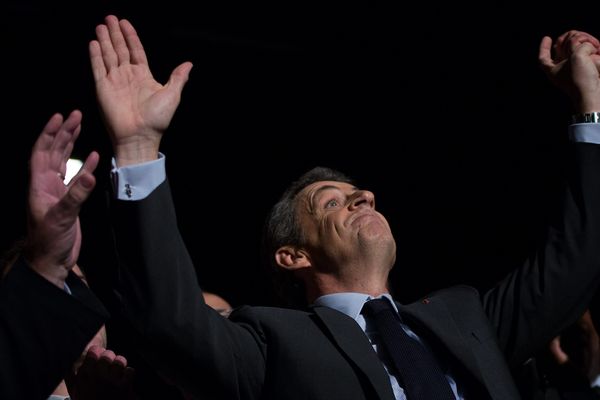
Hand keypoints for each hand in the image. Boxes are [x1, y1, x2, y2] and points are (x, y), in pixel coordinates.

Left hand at [25, 110, 98, 287]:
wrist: (51, 261)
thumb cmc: (48, 241)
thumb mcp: (61, 217)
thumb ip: (76, 196)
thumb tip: (89, 173)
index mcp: (39, 185)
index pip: (42, 152)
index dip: (49, 134)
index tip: (59, 117)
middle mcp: (46, 185)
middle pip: (53, 152)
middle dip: (63, 133)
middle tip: (75, 115)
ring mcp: (58, 192)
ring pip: (64, 161)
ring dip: (71, 144)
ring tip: (79, 127)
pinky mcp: (70, 201)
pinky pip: (77, 178)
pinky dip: (84, 166)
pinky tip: (92, 157)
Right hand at [66, 346, 137, 399]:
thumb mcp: (75, 392)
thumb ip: (71, 377)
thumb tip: (69, 362)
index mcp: (82, 379)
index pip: (90, 354)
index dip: (96, 351)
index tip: (98, 354)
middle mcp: (95, 379)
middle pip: (106, 355)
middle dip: (109, 355)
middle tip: (108, 361)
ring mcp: (110, 383)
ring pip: (119, 361)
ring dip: (119, 363)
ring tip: (117, 368)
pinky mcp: (123, 388)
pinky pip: (129, 371)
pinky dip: (129, 373)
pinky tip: (125, 378)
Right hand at [89, 15, 192, 165]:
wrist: (140, 135)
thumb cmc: (157, 119)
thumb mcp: (172, 95)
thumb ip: (178, 78)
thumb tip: (189, 64)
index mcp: (144, 76)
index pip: (136, 51)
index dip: (130, 36)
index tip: (125, 23)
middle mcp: (128, 76)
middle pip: (120, 49)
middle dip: (115, 34)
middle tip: (110, 18)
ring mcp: (115, 81)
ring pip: (108, 55)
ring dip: (104, 40)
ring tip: (101, 25)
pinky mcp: (103, 88)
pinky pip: (98, 67)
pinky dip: (95, 55)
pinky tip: (94, 42)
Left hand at [539, 30, 599, 111]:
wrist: (594, 95)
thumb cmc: (581, 79)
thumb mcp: (577, 56)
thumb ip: (581, 44)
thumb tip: (588, 45)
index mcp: (552, 70)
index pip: (543, 57)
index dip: (544, 47)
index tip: (547, 37)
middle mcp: (562, 70)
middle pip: (561, 49)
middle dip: (568, 39)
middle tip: (575, 35)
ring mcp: (575, 70)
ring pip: (576, 50)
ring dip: (583, 42)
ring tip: (592, 43)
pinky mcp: (587, 70)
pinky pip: (587, 55)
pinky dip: (591, 49)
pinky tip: (597, 47)